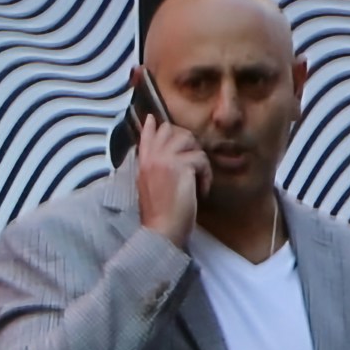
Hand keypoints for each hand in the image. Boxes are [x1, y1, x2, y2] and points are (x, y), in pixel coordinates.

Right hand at [123, 113, 200, 236]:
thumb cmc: (159, 215)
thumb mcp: (149, 187)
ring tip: (199, 176)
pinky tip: (202, 190)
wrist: (161, 230)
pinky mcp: (181, 167)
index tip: (153, 119)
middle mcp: (152, 157)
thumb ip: (154, 170)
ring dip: (199, 157)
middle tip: (193, 160)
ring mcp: (165, 160)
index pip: (146, 136)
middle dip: (186, 140)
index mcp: (143, 163)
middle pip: (169, 130)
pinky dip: (206, 176)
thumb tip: (165, 159)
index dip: (152, 126)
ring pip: (188, 139)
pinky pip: (201, 159)